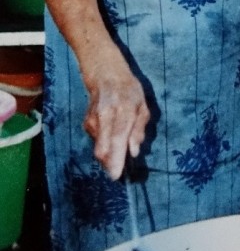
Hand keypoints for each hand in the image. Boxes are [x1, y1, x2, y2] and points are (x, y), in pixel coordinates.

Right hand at [82, 49, 150, 180]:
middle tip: (118, 170)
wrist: (105, 74)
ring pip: (99, 148)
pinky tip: (111, 132)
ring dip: (109, 153)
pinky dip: (105, 143)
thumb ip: (139, 130)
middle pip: (102, 150)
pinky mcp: (86, 123)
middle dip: (110, 165)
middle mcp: (106, 116)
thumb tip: (134, 151)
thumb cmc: (129, 91)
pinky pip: (97, 141)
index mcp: (124, 111)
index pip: (118, 139)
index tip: (116, 176)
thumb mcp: (143, 107)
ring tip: (119, 141)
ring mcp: (93, 120)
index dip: (116, 159)